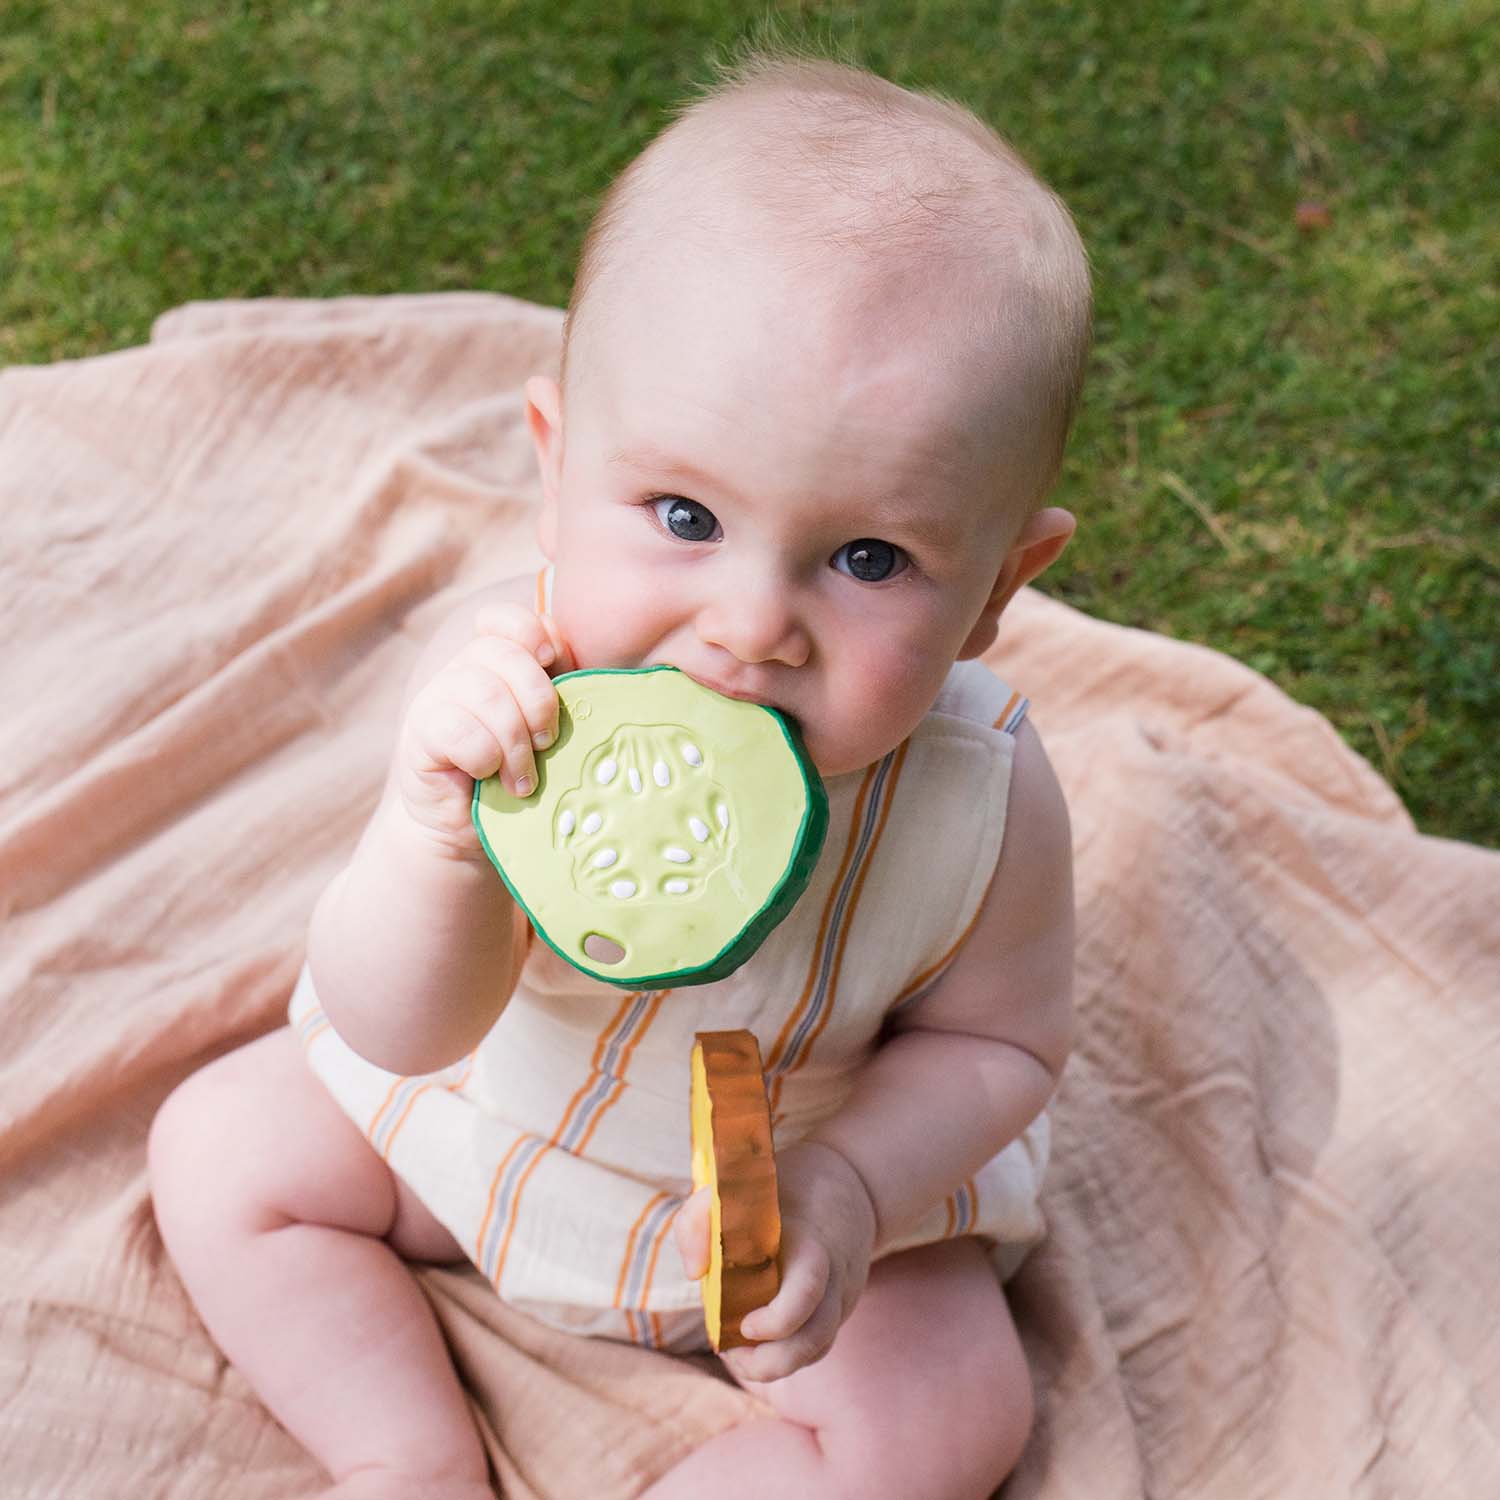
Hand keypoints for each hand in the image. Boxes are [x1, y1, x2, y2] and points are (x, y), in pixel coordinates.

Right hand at [396, 603, 571, 851]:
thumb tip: (570, 651)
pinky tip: (493, 780)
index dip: (530, 632)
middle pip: (503, 654)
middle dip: (538, 701)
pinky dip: (486, 757)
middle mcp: (461, 670)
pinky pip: (458, 729)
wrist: (468, 830)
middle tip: (547, 743)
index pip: (502, 619)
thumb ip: (559, 688)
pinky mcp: (419, 732)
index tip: (551, 661)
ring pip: (484, 692)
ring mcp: (436, 698)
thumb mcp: (543, 730)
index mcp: (495, 661)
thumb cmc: (515, 775)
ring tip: (524, 779)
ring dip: (514, 740)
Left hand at [676, 1139, 877, 1383]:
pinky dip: (784, 1356)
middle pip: (817, 1337)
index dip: (778, 1318)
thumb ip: (703, 1217)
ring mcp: (839, 1295)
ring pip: (818, 1349)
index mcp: (810, 1242)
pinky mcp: (836, 1307)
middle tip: (731, 1348)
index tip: (744, 1324)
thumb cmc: (783, 1185)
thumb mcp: (740, 1184)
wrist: (850, 1182)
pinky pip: (816, 1344)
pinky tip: (752, 1347)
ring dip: (774, 1365)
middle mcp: (832, 1276)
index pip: (807, 1288)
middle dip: (771, 1361)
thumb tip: (696, 1273)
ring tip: (736, 1354)